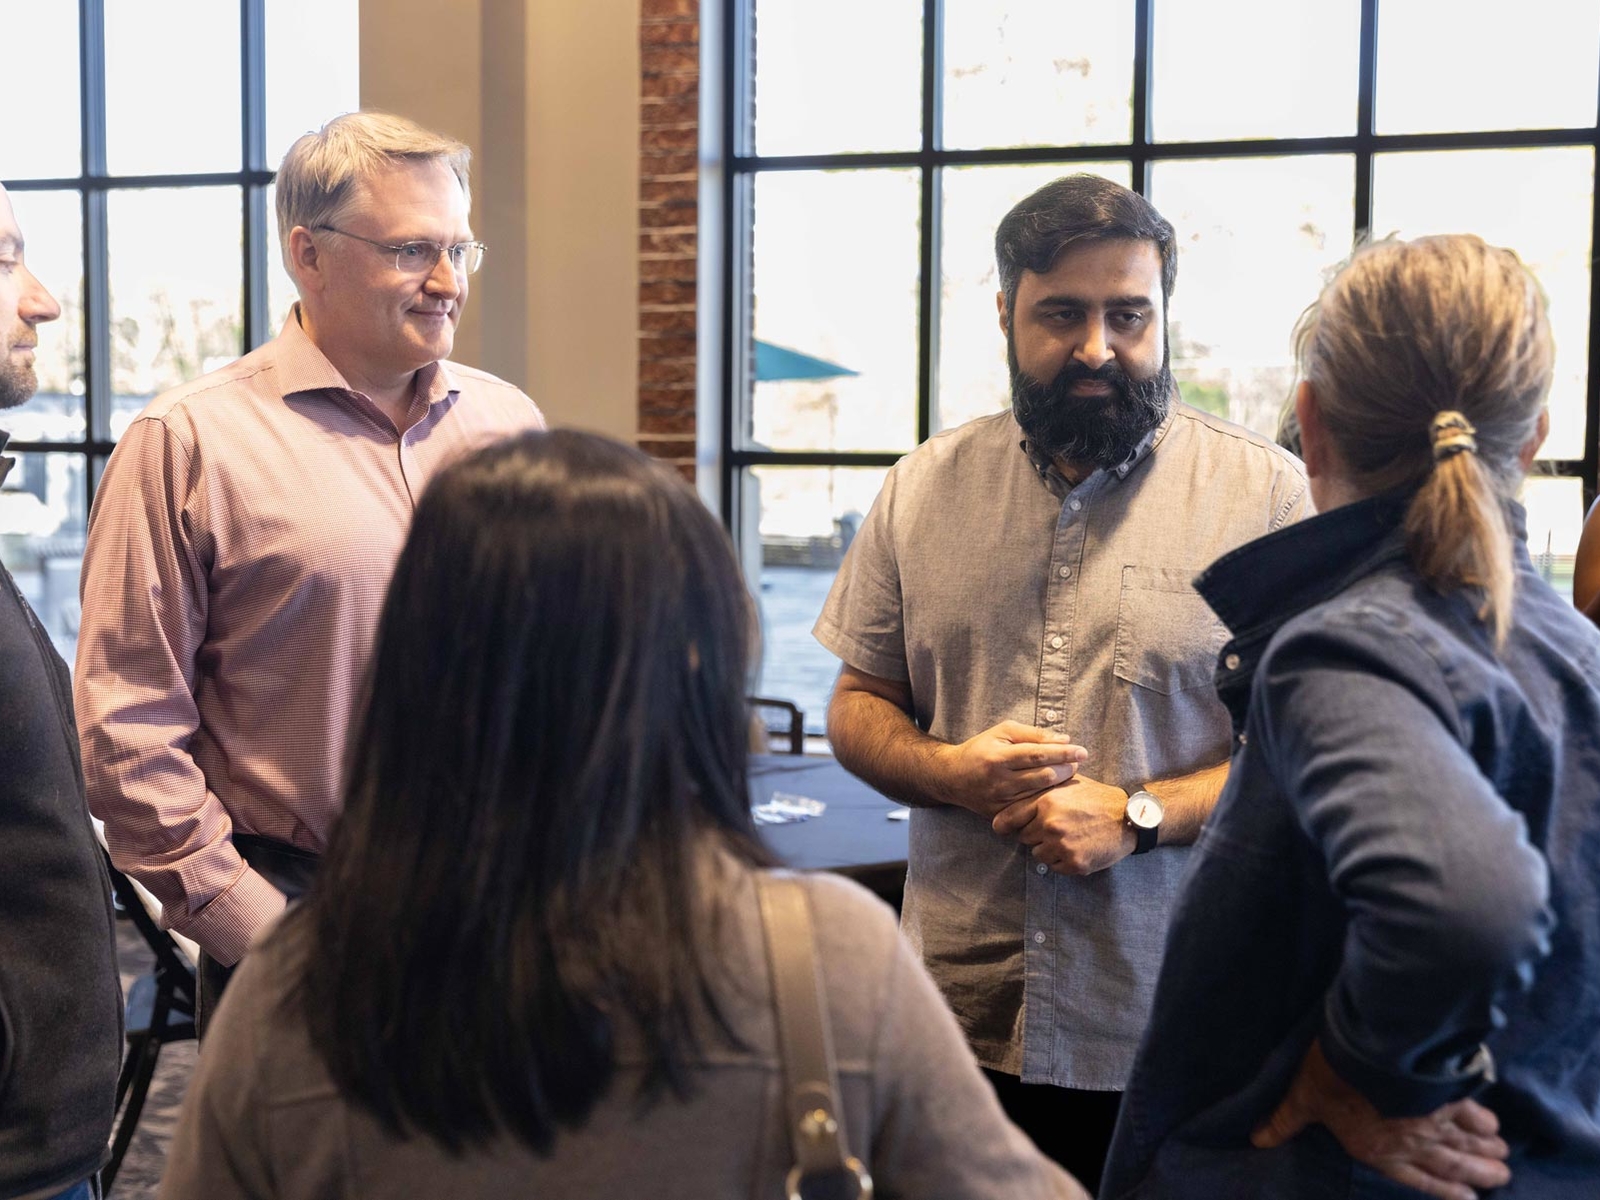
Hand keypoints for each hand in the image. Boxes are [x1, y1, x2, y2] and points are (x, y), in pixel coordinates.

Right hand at [935, 721, 1085, 818]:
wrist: (952, 777)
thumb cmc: (981, 749)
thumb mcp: (1002, 732)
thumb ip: (1033, 734)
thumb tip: (1064, 739)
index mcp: (998, 758)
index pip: (1038, 755)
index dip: (1063, 753)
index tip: (1082, 751)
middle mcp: (999, 781)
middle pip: (1043, 776)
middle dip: (1066, 768)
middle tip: (1078, 762)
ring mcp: (1000, 801)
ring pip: (1040, 794)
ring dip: (1060, 784)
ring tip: (1069, 773)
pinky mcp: (1001, 814)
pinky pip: (1030, 808)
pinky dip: (1046, 798)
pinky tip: (1055, 790)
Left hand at [990, 774, 1131, 874]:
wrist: (1129, 817)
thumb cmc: (1096, 797)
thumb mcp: (1067, 784)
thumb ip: (1041, 788)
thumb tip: (1015, 788)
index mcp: (1046, 802)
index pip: (1008, 819)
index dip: (1005, 825)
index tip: (1003, 829)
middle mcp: (1050, 824)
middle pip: (1023, 838)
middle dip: (1033, 835)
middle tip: (1053, 829)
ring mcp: (1062, 845)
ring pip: (1037, 854)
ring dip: (1048, 849)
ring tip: (1068, 838)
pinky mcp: (1074, 863)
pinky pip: (1055, 867)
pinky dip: (1062, 861)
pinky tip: (1077, 847)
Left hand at [1252, 1040, 1510, 1199]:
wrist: (1370, 1050)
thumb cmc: (1333, 1077)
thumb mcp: (1302, 1098)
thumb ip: (1285, 1120)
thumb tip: (1257, 1139)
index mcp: (1379, 1149)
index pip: (1415, 1178)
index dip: (1441, 1191)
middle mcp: (1413, 1141)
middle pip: (1452, 1164)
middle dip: (1476, 1174)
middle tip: (1500, 1178)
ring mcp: (1435, 1118)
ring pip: (1467, 1141)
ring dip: (1485, 1152)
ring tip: (1504, 1161)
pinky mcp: (1448, 1092)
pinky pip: (1471, 1111)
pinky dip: (1485, 1120)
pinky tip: (1496, 1123)